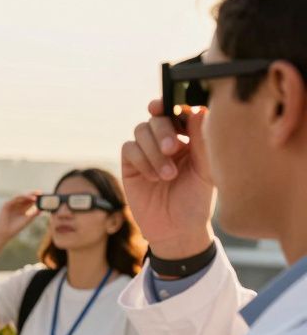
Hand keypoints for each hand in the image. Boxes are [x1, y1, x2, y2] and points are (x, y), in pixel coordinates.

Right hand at [0, 193, 40, 240]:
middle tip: (40, 193)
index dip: (37, 197)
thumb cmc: (16, 227)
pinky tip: (26, 198)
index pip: (30, 201)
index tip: (43, 196)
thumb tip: (42, 208)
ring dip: (27, 196)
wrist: (6, 232)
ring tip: (35, 198)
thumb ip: (34, 213)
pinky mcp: (6, 205)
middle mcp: (18, 205)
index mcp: (23, 208)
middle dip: (33, 194)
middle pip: (26, 197)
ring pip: (20, 197)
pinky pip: (14, 199)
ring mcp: (12, 204)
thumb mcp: (27, 219)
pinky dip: (20, 198)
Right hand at [120, 100, 215, 258]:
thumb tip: (199, 110)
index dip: (172, 105)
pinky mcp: (130, 165)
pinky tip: (154, 178)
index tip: (170, 107)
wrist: (177, 229)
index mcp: (188, 137)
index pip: (177, 112)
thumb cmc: (196, 201)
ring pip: (140, 131)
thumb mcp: (206, 170)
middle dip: (163, 131)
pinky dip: (142, 161)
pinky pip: (129, 149)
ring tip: (167, 175)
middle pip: (156, 118)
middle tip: (173, 148)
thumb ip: (202, 140)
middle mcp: (165, 140)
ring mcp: (146, 152)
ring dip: (153, 151)